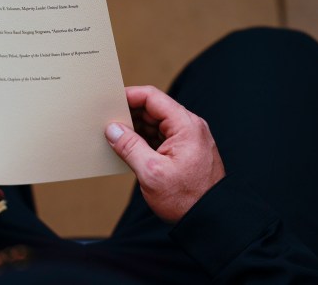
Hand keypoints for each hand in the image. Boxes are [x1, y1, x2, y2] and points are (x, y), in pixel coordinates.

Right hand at [105, 86, 224, 222]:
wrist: (211, 220)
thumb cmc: (187, 199)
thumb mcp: (151, 172)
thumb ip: (130, 146)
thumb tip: (112, 129)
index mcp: (185, 125)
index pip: (153, 97)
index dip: (129, 96)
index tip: (110, 101)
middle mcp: (189, 127)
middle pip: (154, 109)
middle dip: (130, 113)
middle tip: (107, 121)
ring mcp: (188, 139)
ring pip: (156, 124)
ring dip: (136, 128)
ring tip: (115, 136)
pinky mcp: (185, 152)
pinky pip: (161, 137)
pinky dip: (144, 140)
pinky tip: (129, 148)